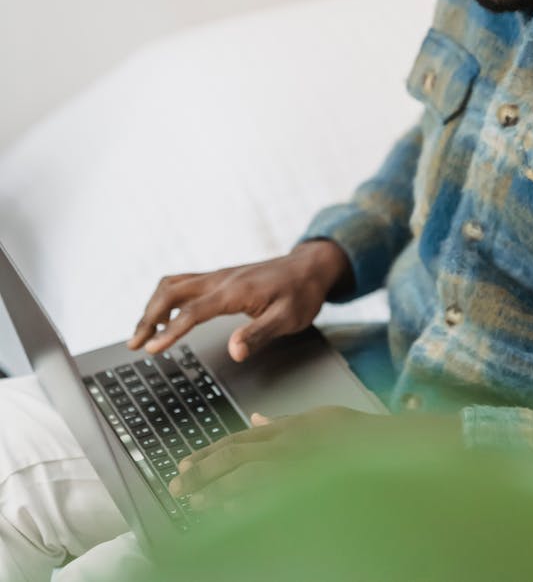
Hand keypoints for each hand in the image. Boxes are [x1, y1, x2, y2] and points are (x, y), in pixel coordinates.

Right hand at [127, 240, 351, 359]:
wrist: (310, 268)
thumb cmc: (301, 293)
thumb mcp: (288, 318)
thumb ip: (259, 334)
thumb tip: (235, 352)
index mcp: (234, 290)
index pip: (193, 311)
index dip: (170, 331)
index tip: (152, 349)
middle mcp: (221, 279)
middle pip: (171, 292)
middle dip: (148, 316)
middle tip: (135, 344)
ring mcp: (218, 276)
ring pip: (173, 284)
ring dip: (153, 306)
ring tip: (142, 333)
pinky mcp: (219, 279)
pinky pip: (184, 283)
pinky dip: (166, 299)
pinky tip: (165, 317)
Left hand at [168, 407, 462, 510]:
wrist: (396, 446)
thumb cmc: (361, 436)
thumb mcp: (321, 419)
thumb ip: (286, 422)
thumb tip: (258, 418)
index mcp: (292, 426)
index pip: (241, 438)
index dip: (211, 452)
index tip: (186, 464)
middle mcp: (292, 441)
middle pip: (238, 454)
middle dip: (204, 469)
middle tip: (178, 483)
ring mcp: (302, 462)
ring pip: (249, 474)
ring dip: (217, 489)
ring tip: (193, 502)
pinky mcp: (312, 481)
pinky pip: (273, 495)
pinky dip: (248, 504)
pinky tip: (228, 513)